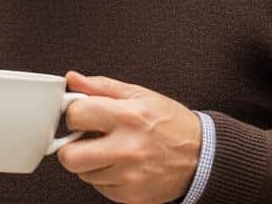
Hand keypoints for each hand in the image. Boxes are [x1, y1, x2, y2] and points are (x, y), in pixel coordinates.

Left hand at [57, 71, 201, 203]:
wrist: (202, 156)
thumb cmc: (171, 123)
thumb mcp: (139, 94)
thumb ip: (101, 87)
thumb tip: (72, 79)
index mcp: (127, 117)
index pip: (75, 116)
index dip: (75, 115)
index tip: (83, 117)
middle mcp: (127, 149)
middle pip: (69, 157)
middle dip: (71, 147)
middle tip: (85, 139)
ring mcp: (129, 176)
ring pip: (83, 173)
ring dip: (91, 162)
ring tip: (112, 150)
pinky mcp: (131, 196)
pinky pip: (99, 187)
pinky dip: (105, 176)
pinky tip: (122, 165)